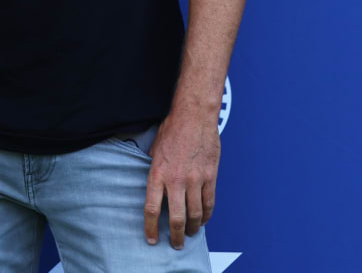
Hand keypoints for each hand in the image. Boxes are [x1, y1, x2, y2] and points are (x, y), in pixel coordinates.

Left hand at [143, 107, 220, 248]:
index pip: (151, 208)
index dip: (150, 228)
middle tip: (175, 244)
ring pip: (195, 214)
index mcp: (157, 173)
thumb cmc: (172, 130)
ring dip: (193, 228)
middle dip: (175, 236)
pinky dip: (207, 216)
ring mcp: (195, 180)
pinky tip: (203, 220)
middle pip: (175, 218)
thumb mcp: (154, 150)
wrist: (194, 116)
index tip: (151, 239)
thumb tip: (154, 184)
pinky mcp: (210, 177)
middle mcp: (176, 180)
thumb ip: (154, 170)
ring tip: (190, 233)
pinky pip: (209, 203)